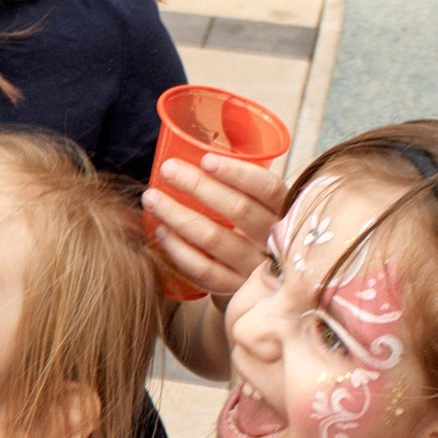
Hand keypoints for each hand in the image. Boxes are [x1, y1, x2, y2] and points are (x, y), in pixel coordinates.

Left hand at [143, 144, 286, 307]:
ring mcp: (256, 268)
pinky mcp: (235, 291)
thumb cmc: (251, 234)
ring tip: (152, 198)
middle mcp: (275, 240)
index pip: (267, 188)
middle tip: (168, 169)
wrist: (259, 290)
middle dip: (198, 185)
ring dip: (178, 215)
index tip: (206, 159)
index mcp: (285, 211)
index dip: (238, 173)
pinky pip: (204, 271)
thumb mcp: (259, 209)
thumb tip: (190, 146)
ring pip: (214, 239)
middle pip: (238, 209)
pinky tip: (161, 233)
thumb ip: (240, 186)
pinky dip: (179, 251)